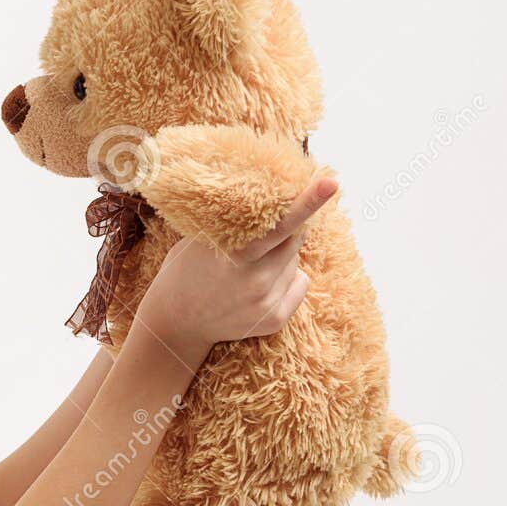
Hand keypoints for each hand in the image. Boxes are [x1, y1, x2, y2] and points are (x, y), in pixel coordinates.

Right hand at [135, 177, 337, 357]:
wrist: (176, 323)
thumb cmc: (185, 272)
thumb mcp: (200, 241)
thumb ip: (233, 223)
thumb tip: (266, 196)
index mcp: (237, 255)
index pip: (281, 223)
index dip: (307, 202)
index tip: (330, 182)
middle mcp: (256, 280)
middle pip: (294, 238)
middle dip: (285, 229)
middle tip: (261, 232)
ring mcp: (267, 302)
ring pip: (295, 261)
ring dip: (281, 256)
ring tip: (248, 267)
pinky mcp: (275, 319)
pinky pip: (299, 283)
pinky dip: (287, 279)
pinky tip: (258, 287)